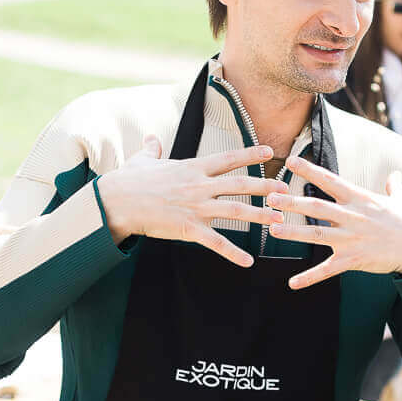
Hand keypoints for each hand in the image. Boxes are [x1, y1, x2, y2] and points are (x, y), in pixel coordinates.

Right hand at [94, 136, 283, 266]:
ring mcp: (196, 207)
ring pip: (236, 211)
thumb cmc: (128, 181)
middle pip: (241, 184)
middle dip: (266, 187)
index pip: (228, 158)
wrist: (115, 201)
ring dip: (260, 216)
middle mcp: (199, 185)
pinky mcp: (188, 228)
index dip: (250, 154)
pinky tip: (249, 262)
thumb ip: (152, 149)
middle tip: (286, 190)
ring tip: (280, 222)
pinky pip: (216, 242)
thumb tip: (150, 138)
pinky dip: (233, 253)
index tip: (270, 152)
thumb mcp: (142, 160)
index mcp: (193, 167)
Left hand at [266, 157, 401, 288]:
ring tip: (272, 228)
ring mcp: (351, 239)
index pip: (330, 180)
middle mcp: (352, 217)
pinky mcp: (353, 260)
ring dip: (292, 232)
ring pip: (316, 234)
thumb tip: (396, 174)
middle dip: (291, 202)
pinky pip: (327, 270)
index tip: (290, 160)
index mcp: (361, 199)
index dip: (309, 170)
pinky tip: (291, 283)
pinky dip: (309, 278)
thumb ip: (395, 185)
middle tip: (269, 198)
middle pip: (316, 206)